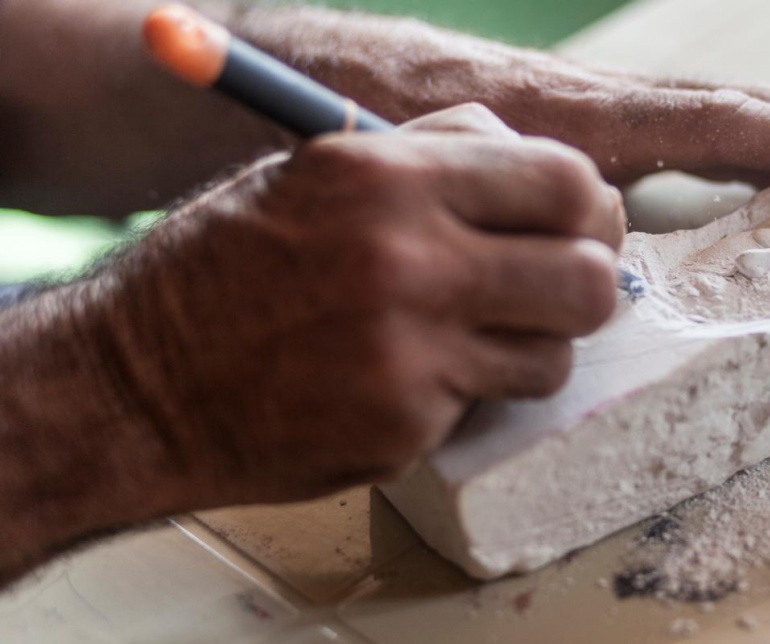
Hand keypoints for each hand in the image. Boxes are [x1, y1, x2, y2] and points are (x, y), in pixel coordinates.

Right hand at [104, 105, 623, 505]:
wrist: (138, 384)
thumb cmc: (228, 268)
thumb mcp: (320, 174)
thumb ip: (440, 158)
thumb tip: (552, 176)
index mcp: (386, 178)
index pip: (563, 181)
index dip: (590, 206)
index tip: (583, 225)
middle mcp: (405, 263)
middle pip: (589, 277)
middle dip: (588, 280)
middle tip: (559, 285)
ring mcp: (408, 356)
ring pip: (555, 355)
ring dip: (533, 345)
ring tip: (476, 336)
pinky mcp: (401, 429)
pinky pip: (487, 406)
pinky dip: (468, 393)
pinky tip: (411, 378)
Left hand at [238, 12, 769, 187]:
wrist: (294, 66)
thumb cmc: (347, 109)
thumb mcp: (415, 163)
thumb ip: (491, 192)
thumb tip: (577, 238)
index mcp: (553, 116)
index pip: (695, 121)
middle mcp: (567, 108)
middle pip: (700, 111)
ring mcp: (553, 111)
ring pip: (668, 121)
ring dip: (737, 141)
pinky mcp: (529, 121)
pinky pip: (623, 137)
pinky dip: (678, 150)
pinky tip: (687, 183)